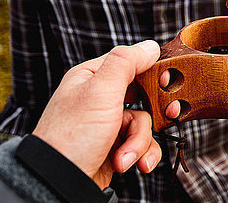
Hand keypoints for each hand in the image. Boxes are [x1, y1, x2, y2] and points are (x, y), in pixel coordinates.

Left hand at [32, 40, 179, 188]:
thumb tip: (150, 46)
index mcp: (93, 77)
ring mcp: (108, 123)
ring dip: (140, 142)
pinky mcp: (115, 146)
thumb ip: (126, 63)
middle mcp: (100, 98)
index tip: (165, 80)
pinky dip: (140, 154)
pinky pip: (141, 144)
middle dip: (152, 113)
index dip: (151, 71)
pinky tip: (130, 163)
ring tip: (124, 156)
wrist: (60, 182)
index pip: (130, 62)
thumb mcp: (100, 90)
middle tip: (166, 114)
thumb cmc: (72, 135)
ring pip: (144, 123)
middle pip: (143, 95)